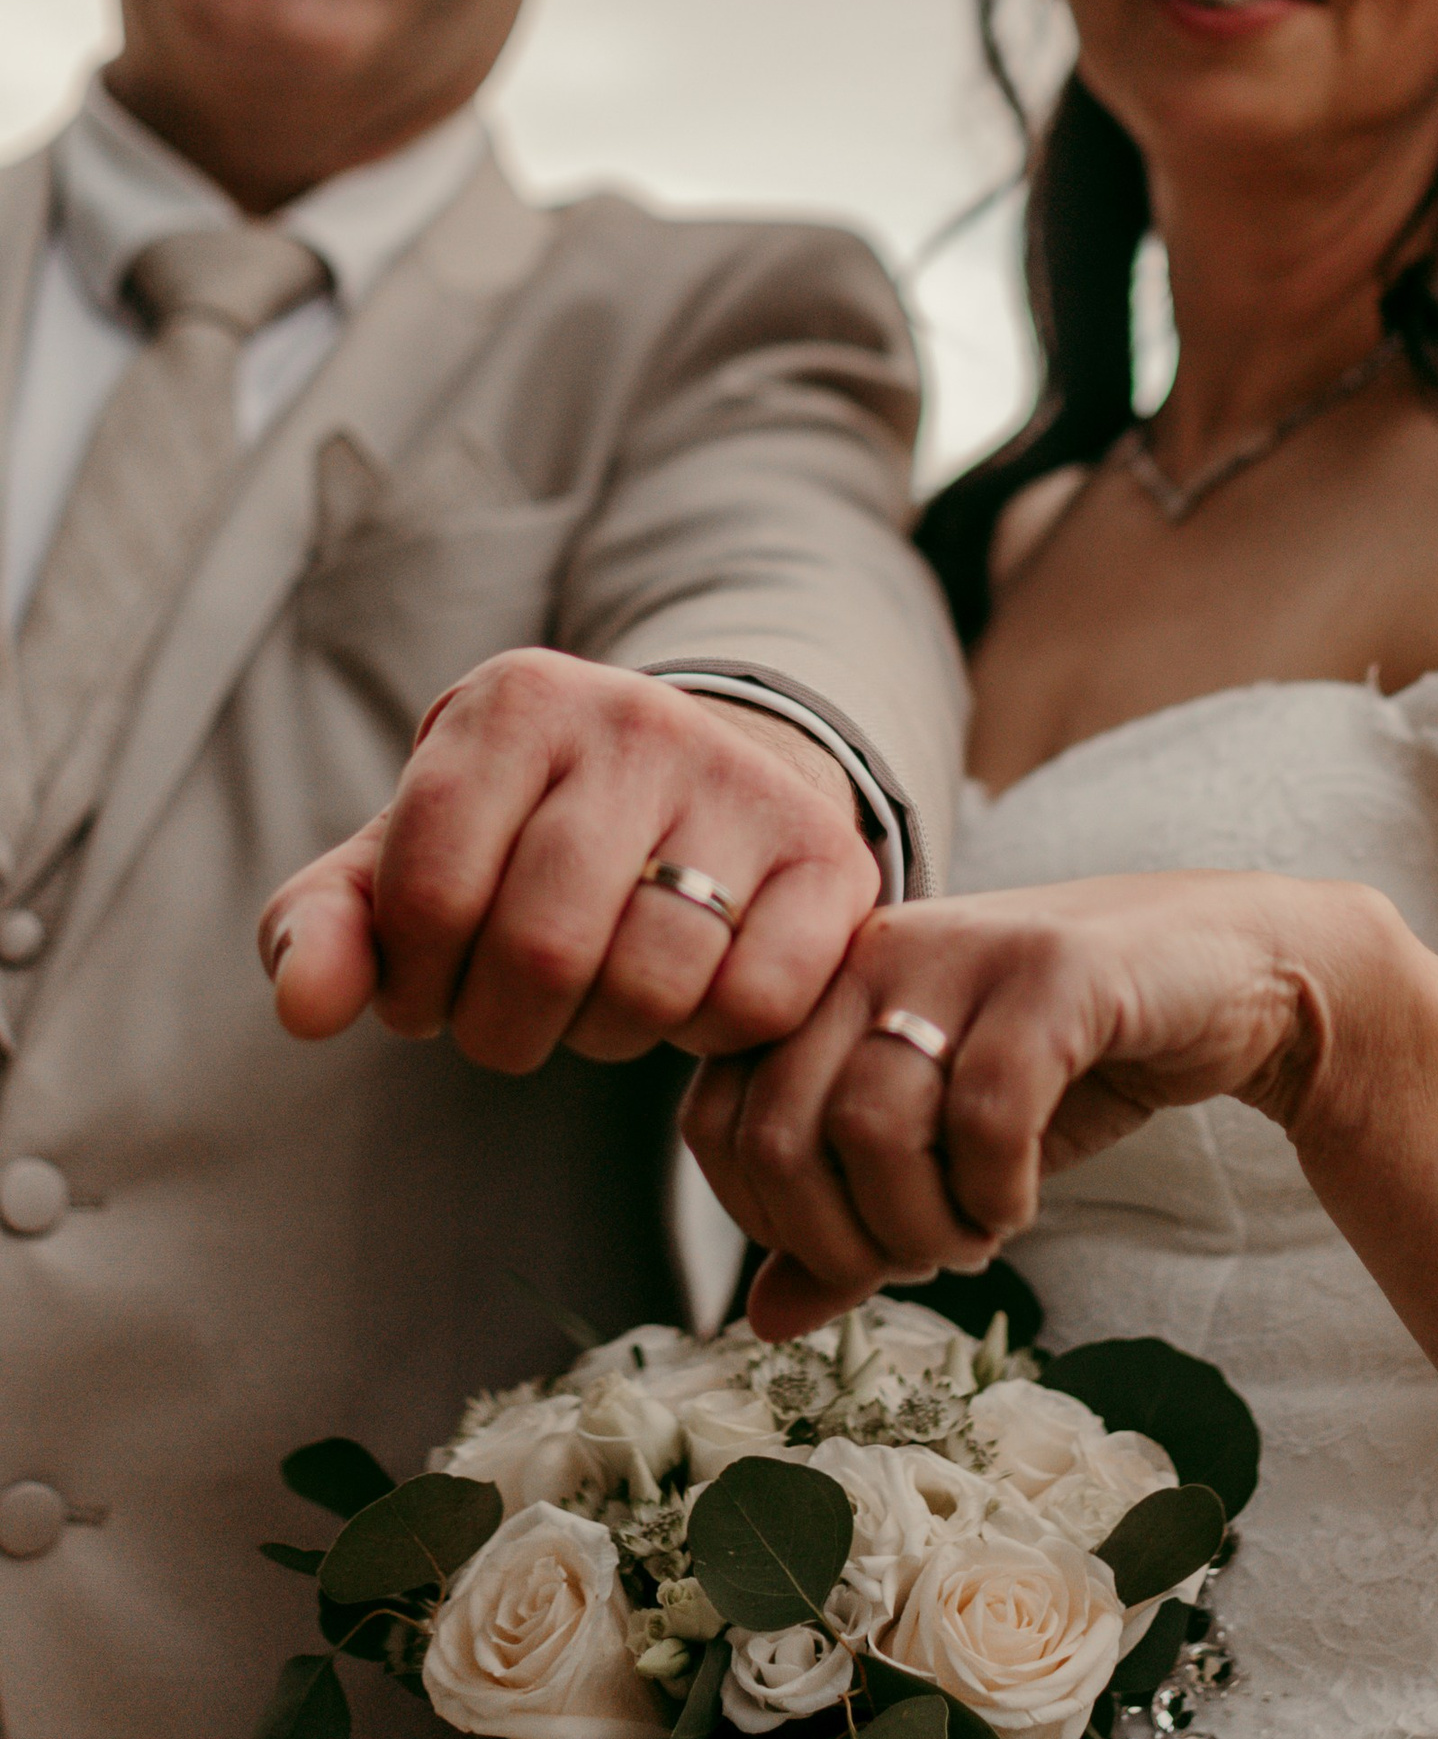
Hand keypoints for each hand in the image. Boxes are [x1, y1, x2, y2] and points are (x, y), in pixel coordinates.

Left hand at [260, 651, 880, 1070]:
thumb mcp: (410, 862)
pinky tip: (690, 996)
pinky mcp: (829, 856)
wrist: (698, 782)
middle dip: (503, 1027)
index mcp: (517, 701)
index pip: (430, 890)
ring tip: (595, 1003)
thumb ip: (327, 927)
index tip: (426, 991)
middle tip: (507, 1021)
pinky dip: (710, 1034)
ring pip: (656, 980)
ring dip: (606, 1036)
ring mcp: (742, 781)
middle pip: (543, 948)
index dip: (414, 982)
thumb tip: (307, 1013)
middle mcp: (637, 718)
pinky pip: (757, 1000)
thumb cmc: (523, 839)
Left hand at [684, 870, 1368, 1334]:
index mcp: (824, 983)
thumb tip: (758, 1317)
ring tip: (978, 1234)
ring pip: (870, 1126)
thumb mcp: (943, 1149)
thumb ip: (850, 1223)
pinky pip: (986, 1109)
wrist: (1233, 974)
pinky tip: (1023, 1201)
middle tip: (926, 1258)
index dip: (769, 1223)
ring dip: (922, 1225)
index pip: (713, 1122)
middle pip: (779, 1133)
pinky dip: (996, 1190)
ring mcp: (963, 950)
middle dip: (846, 1241)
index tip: (853, 1253)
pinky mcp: (1056, 971)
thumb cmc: (1068, 1062)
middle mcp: (874, 950)